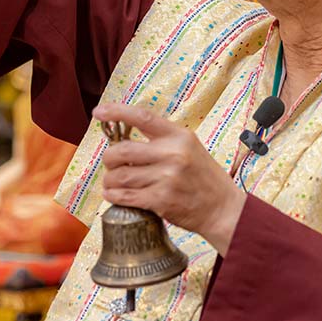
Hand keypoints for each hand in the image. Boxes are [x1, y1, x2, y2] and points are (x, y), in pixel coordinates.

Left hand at [97, 103, 247, 255]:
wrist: (222, 208)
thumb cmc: (204, 177)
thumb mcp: (190, 148)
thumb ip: (163, 141)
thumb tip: (126, 139)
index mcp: (179, 136)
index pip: (142, 117)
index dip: (116, 112)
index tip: (99, 112)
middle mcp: (172, 154)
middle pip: (122, 150)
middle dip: (108, 158)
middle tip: (110, 163)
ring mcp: (166, 178)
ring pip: (119, 176)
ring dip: (109, 180)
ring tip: (111, 182)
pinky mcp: (161, 200)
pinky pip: (125, 196)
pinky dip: (113, 196)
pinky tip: (114, 195)